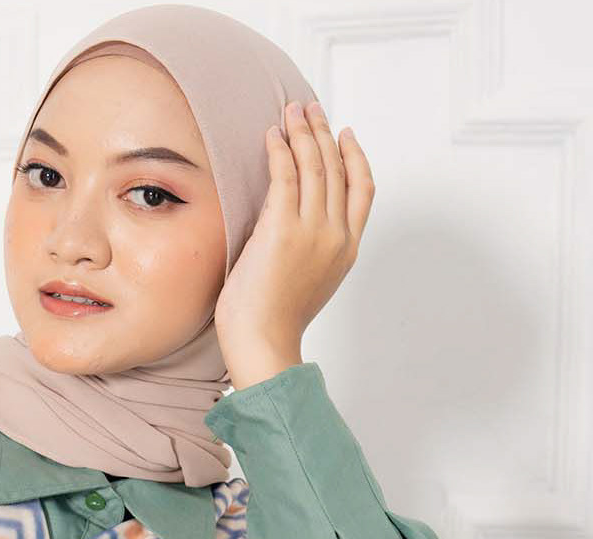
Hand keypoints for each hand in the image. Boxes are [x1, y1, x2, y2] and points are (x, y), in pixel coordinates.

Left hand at [215, 100, 374, 388]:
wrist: (264, 341)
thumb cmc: (274, 318)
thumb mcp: (308, 277)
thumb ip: (310, 246)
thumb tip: (291, 221)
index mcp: (347, 248)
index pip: (362, 189)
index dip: (355, 155)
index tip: (344, 133)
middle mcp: (336, 235)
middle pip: (337, 169)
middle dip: (322, 132)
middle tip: (309, 109)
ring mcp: (312, 230)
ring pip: (313, 166)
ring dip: (302, 132)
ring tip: (290, 111)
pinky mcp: (283, 229)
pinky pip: (285, 176)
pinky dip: (280, 150)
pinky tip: (272, 135)